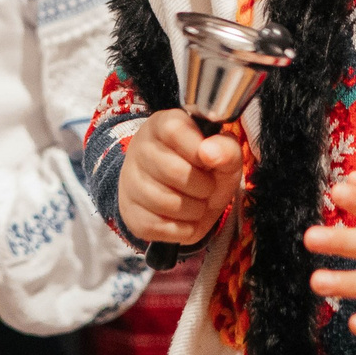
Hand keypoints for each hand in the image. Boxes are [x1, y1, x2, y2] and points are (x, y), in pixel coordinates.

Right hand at [117, 108, 244, 245]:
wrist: (182, 194)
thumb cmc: (203, 167)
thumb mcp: (223, 154)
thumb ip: (226, 149)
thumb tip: (211, 152)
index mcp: (161, 125)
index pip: (175, 131)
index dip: (200, 151)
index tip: (210, 162)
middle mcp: (139, 150)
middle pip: (175, 171)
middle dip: (204, 186)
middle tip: (208, 186)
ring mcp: (130, 183)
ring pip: (168, 204)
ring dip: (196, 210)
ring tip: (197, 202)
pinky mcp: (130, 214)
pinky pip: (161, 228)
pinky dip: (182, 229)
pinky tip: (184, 218)